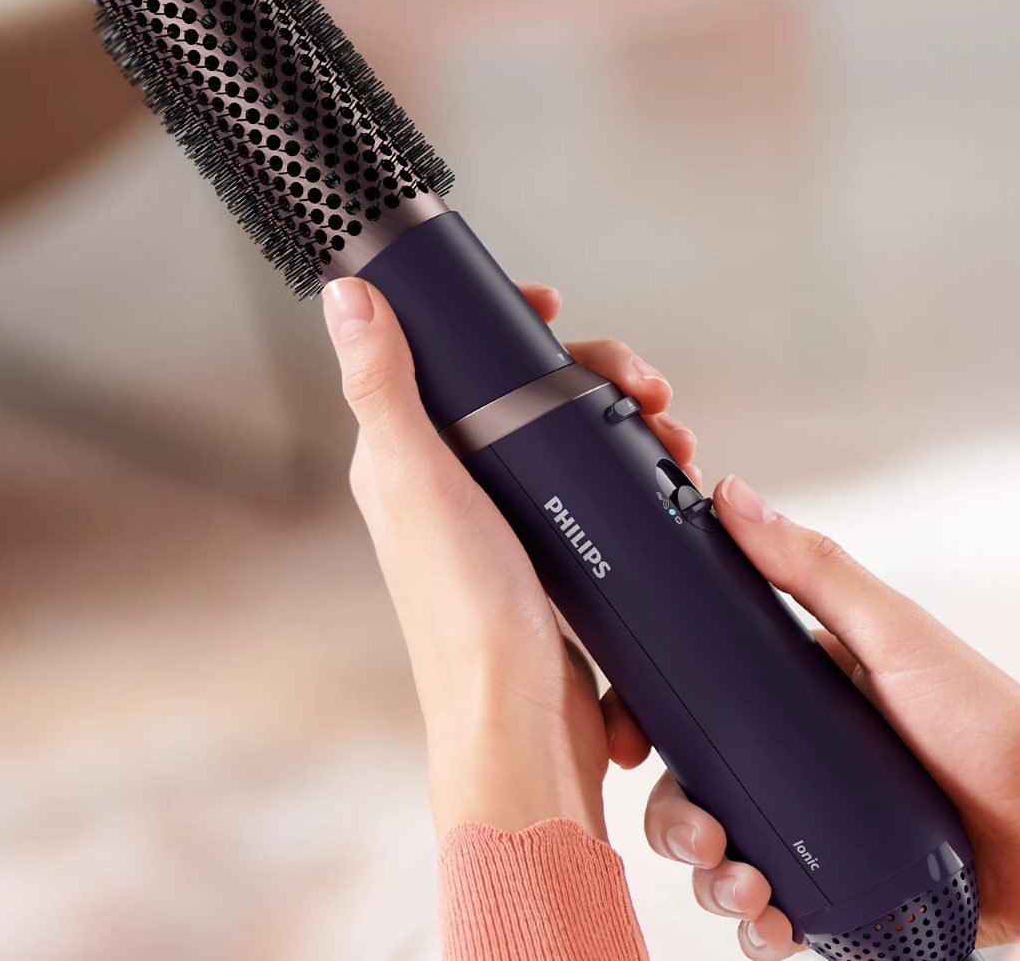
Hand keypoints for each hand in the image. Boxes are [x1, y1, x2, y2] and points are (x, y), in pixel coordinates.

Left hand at [324, 277, 693, 836]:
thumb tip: (348, 297)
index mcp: (409, 463)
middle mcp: (455, 489)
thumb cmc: (465, 616)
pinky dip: (635, 474)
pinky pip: (598, 491)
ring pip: (572, 439)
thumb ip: (383, 390)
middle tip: (645, 385)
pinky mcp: (557, 561)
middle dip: (596, 374)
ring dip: (628, 422)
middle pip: (529, 393)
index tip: (553, 308)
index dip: (504, 324)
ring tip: (672, 438)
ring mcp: (510, 526)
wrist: (523, 723)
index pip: (452, 361)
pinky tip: (665, 481)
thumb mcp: (420, 484)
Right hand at [629, 475, 1019, 957]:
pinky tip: (776, 924)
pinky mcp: (838, 891)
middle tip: (704, 836)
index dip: (644, 722)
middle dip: (676, 821)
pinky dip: (759, 927)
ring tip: (750, 890)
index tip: (627, 743)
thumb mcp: (898, 636)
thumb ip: (816, 570)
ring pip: (721, 858)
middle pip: (691, 789)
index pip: (691, 701)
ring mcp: (814, 829)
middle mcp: (795, 761)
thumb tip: (733, 497)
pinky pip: (771, 916)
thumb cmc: (995, 724)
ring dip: (712, 881)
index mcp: (796, 694)